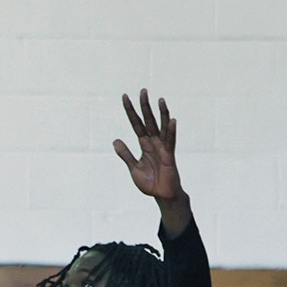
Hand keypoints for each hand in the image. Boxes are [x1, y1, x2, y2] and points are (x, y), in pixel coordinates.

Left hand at [113, 90, 182, 204]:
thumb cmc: (150, 182)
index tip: (125, 97)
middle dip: (145, 106)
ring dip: (161, 114)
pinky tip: (172, 120)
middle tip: (143, 90)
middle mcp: (154, 143)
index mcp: (144, 145)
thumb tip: (115, 140)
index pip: (136, 124)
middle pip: (148, 121)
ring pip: (161, 127)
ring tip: (160, 100)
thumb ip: (126, 154)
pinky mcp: (170, 157)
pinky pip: (170, 142)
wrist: (162, 196)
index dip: (131, 111)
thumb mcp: (133, 167)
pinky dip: (171, 131)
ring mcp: (163, 148)